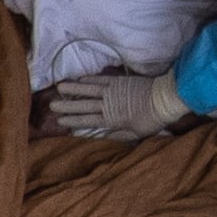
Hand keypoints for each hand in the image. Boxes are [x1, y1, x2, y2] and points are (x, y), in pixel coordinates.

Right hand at [45, 68, 183, 139]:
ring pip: (89, 90)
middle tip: (51, 105)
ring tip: (59, 87)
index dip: (72, 120)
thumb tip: (102, 137)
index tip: (59, 121)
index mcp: (111, 119)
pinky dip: (89, 80)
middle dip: (67, 105)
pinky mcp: (119, 81)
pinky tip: (80, 79)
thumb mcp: (136, 134)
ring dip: (74, 89)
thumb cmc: (152, 119)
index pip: (87, 120)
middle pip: (84, 105)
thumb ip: (118, 136)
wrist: (165, 98)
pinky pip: (101, 80)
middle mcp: (108, 104)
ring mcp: (113, 91)